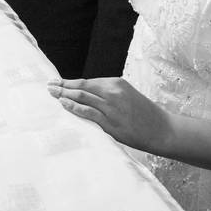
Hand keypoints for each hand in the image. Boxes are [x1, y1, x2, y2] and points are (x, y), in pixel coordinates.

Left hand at [47, 77, 173, 154]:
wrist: (161, 129)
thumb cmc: (144, 113)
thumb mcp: (126, 95)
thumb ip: (107, 94)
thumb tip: (85, 95)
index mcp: (116, 83)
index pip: (87, 81)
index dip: (69, 82)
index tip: (57, 81)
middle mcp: (113, 92)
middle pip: (81, 87)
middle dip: (63, 87)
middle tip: (49, 86)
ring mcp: (111, 107)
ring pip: (82, 98)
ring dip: (64, 96)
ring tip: (52, 95)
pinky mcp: (111, 122)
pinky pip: (88, 113)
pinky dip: (74, 108)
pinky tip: (64, 106)